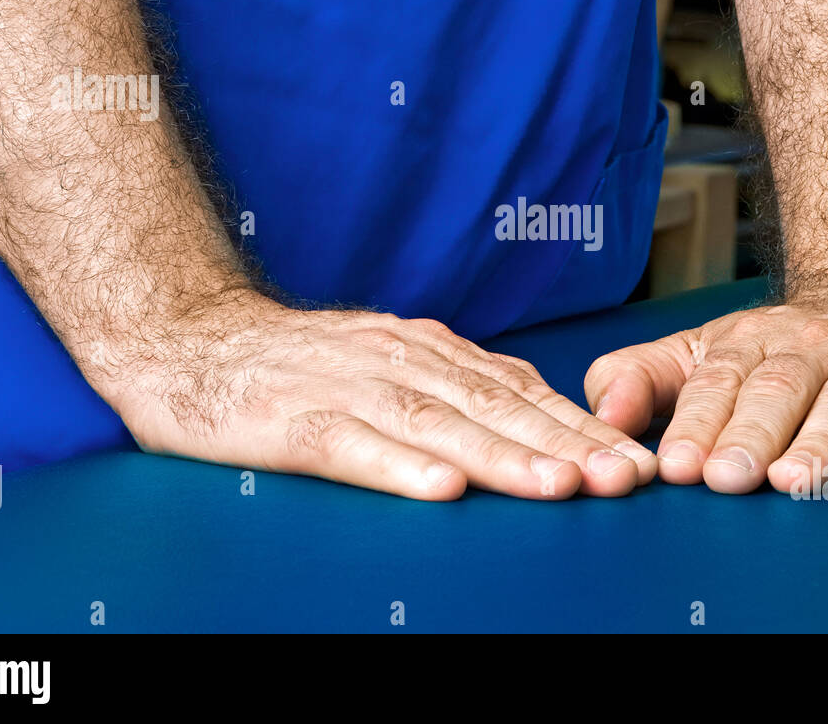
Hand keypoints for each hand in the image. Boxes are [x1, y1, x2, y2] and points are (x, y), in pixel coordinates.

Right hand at [84, 289, 656, 500]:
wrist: (189, 338)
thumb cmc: (299, 363)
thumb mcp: (391, 358)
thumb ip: (457, 382)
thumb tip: (537, 408)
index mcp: (428, 351)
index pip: (520, 392)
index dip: (582, 427)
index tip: (637, 460)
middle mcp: (399, 362)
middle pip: (496, 408)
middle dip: (567, 445)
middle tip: (625, 477)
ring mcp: (346, 388)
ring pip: (439, 424)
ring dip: (504, 457)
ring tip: (559, 486)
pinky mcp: (292, 420)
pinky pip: (351, 446)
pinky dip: (399, 467)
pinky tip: (441, 489)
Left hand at [583, 295, 827, 492]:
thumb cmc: (780, 346)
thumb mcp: (705, 349)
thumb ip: (644, 377)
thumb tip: (601, 414)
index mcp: (750, 341)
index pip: (718, 381)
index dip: (696, 423)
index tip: (674, 465)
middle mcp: (813, 348)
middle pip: (778, 391)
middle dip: (750, 436)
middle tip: (725, 478)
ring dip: (819, 444)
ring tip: (792, 482)